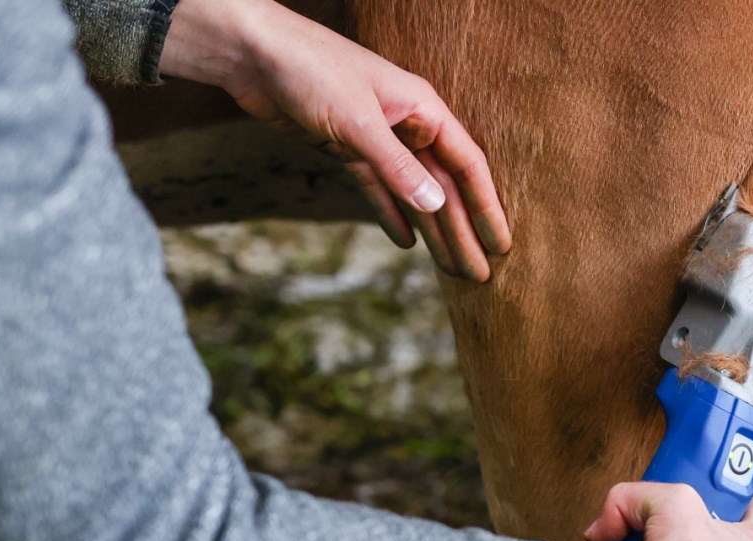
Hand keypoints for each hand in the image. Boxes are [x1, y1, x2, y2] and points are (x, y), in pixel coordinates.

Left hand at [158, 0, 510, 280]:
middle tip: (479, 274)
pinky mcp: (347, 148)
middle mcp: (407, 124)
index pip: (467, 165)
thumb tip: (436, 207)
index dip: (487, 206)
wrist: (252, 53)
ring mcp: (378, 138)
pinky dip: (391, 215)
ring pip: (413, 193)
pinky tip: (407, 244)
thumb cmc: (311, 69)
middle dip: (462, 231)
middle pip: (443, 187)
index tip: (501, 244)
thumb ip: (398, 167)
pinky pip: (378, 189)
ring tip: (452, 269)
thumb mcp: (359, 121)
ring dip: (433, 231)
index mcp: (423, 109)